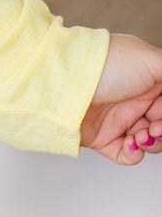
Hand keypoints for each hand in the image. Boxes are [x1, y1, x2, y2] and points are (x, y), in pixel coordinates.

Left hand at [79, 33, 161, 164]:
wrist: (64, 82)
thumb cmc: (106, 65)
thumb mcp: (152, 60)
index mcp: (148, 81)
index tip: (161, 116)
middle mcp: (135, 100)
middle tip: (154, 128)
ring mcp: (120, 120)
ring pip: (151, 142)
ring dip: (151, 144)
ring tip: (141, 136)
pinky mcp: (104, 138)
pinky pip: (128, 155)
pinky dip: (134, 154)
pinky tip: (131, 145)